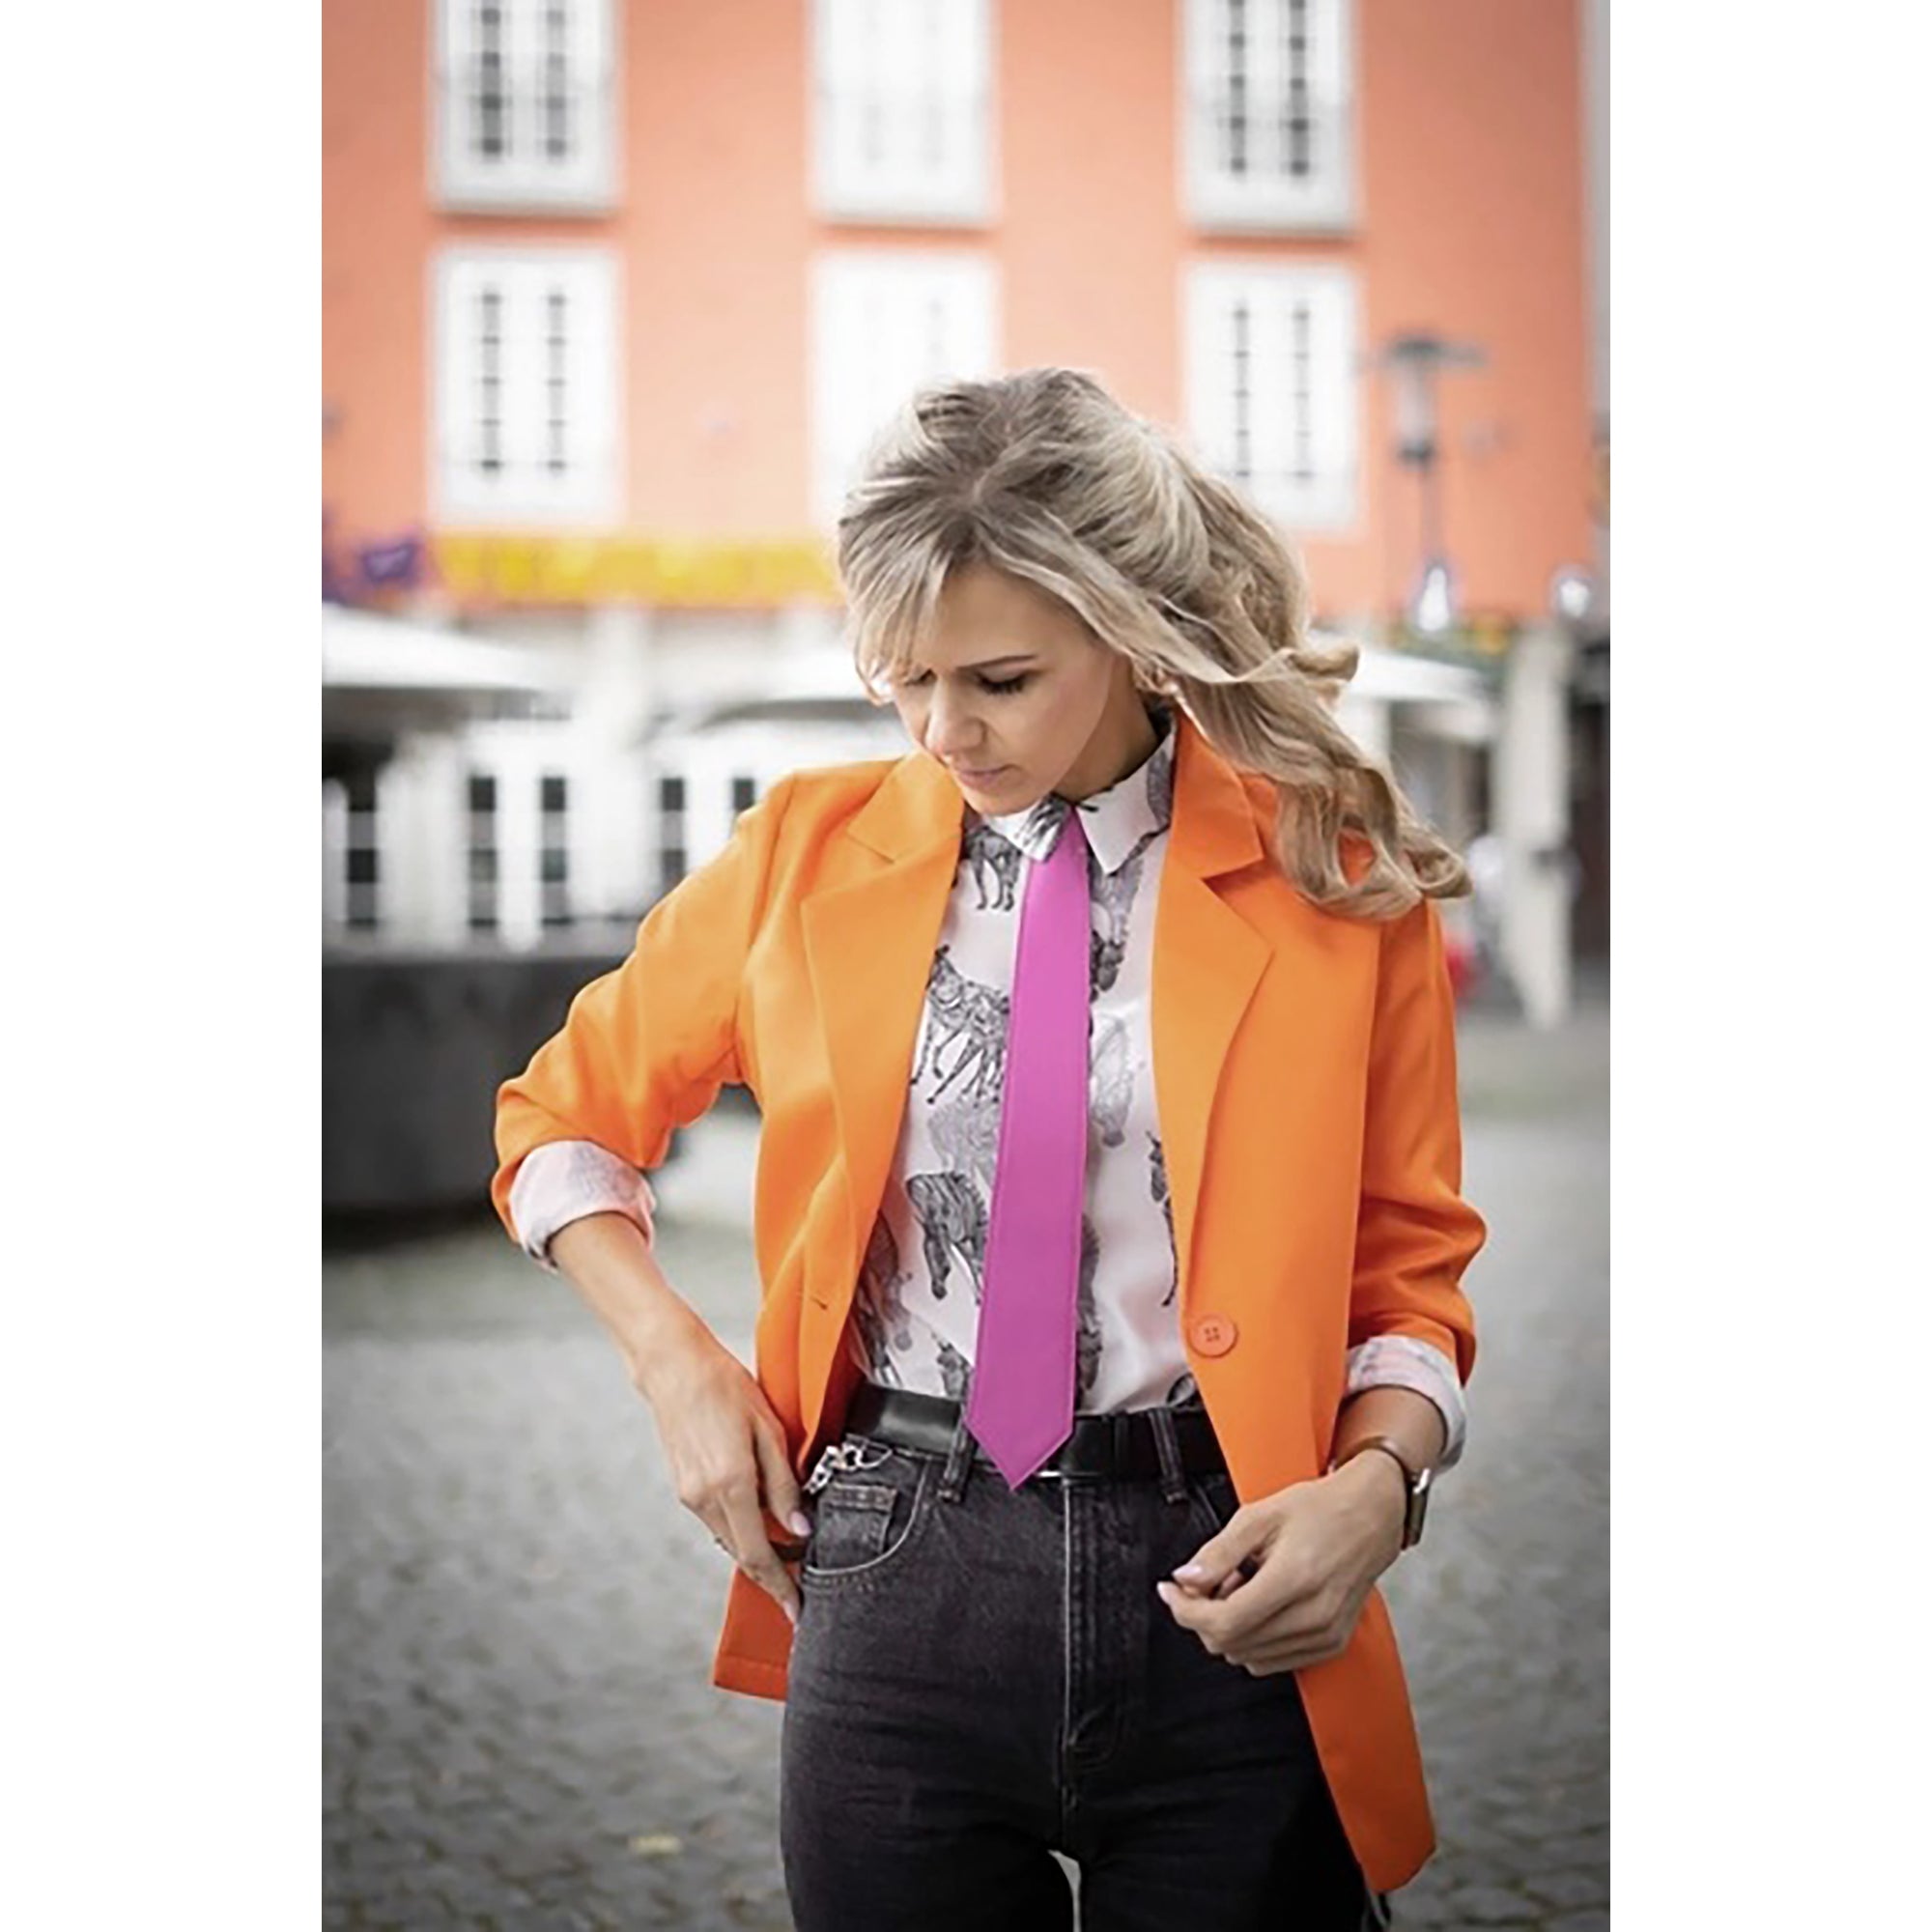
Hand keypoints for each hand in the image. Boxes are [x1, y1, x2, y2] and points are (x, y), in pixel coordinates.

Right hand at [631, 1317, 809, 1627]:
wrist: (674, 1367)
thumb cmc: (724, 1386)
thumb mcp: (769, 1430)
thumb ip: (785, 1484)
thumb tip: (800, 1528)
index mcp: (731, 1484)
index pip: (759, 1554)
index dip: (781, 1587)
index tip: (797, 1611)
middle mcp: (705, 1498)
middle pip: (744, 1554)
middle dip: (773, 1576)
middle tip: (800, 1590)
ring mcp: (690, 1495)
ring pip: (730, 1539)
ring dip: (757, 1551)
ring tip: (788, 1553)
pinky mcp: (684, 1488)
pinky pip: (718, 1520)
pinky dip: (741, 1529)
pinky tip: (759, 1519)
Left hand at [1154, 1455, 1406, 1674]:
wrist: (1372, 1516)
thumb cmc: (1319, 1509)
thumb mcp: (1260, 1515)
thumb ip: (1219, 1551)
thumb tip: (1186, 1579)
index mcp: (1294, 1579)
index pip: (1224, 1623)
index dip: (1185, 1611)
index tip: (1170, 1590)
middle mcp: (1313, 1616)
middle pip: (1231, 1644)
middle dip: (1203, 1616)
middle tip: (1206, 1581)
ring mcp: (1325, 1636)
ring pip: (1248, 1658)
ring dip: (1229, 1629)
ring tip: (1239, 1587)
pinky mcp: (1331, 1645)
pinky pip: (1273, 1662)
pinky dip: (1253, 1640)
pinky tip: (1260, 1605)